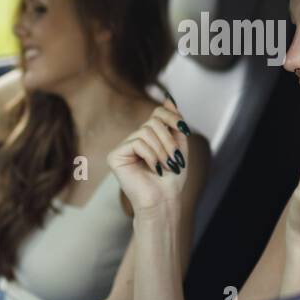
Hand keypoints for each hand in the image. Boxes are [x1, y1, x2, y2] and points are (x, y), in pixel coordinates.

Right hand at [107, 94, 190, 214]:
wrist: (164, 200)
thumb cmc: (171, 179)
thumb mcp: (179, 146)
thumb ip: (174, 123)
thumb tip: (169, 98)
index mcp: (149, 136)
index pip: (158, 113)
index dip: (172, 116)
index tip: (184, 129)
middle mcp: (134, 139)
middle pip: (153, 122)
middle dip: (169, 141)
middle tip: (174, 159)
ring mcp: (123, 147)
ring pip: (146, 132)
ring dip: (162, 150)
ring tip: (165, 166)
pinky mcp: (115, 156)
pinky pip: (137, 143)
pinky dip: (150, 156)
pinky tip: (153, 169)